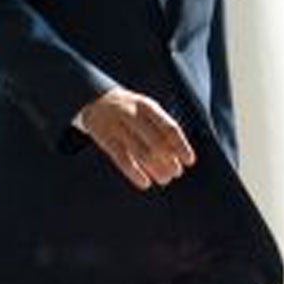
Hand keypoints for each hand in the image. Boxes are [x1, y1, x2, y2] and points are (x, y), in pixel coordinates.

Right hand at [75, 88, 194, 189]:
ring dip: (155, 169)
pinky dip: (135, 173)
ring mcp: (117, 126)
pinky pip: (122, 159)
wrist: (94, 99)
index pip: (169, 128)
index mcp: (147, 106)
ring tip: (164, 180)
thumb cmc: (129, 110)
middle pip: (156, 142)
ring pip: (140, 152)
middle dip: (170, 160)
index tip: (189, 161)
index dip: (181, 146)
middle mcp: (132, 114)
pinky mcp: (105, 139)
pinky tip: (145, 183)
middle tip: (177, 173)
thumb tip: (178, 154)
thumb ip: (160, 127)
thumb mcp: (145, 109)